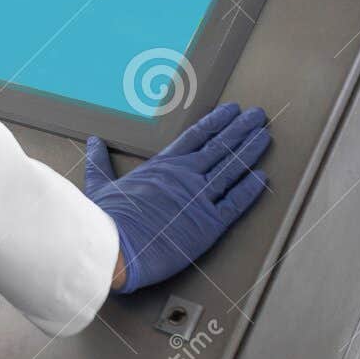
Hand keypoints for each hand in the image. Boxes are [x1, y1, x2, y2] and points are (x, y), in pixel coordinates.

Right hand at [85, 102, 270, 293]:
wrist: (117, 248)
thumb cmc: (108, 220)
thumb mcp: (101, 185)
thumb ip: (101, 163)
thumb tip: (94, 143)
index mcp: (162, 166)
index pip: (196, 136)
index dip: (217, 122)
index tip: (231, 111)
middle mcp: (185, 176)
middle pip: (220, 146)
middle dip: (241, 129)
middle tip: (258, 116)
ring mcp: (199, 198)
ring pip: (232, 169)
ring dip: (251, 151)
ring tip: (264, 136)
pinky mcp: (209, 224)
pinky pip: (236, 203)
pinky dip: (251, 190)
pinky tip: (262, 178)